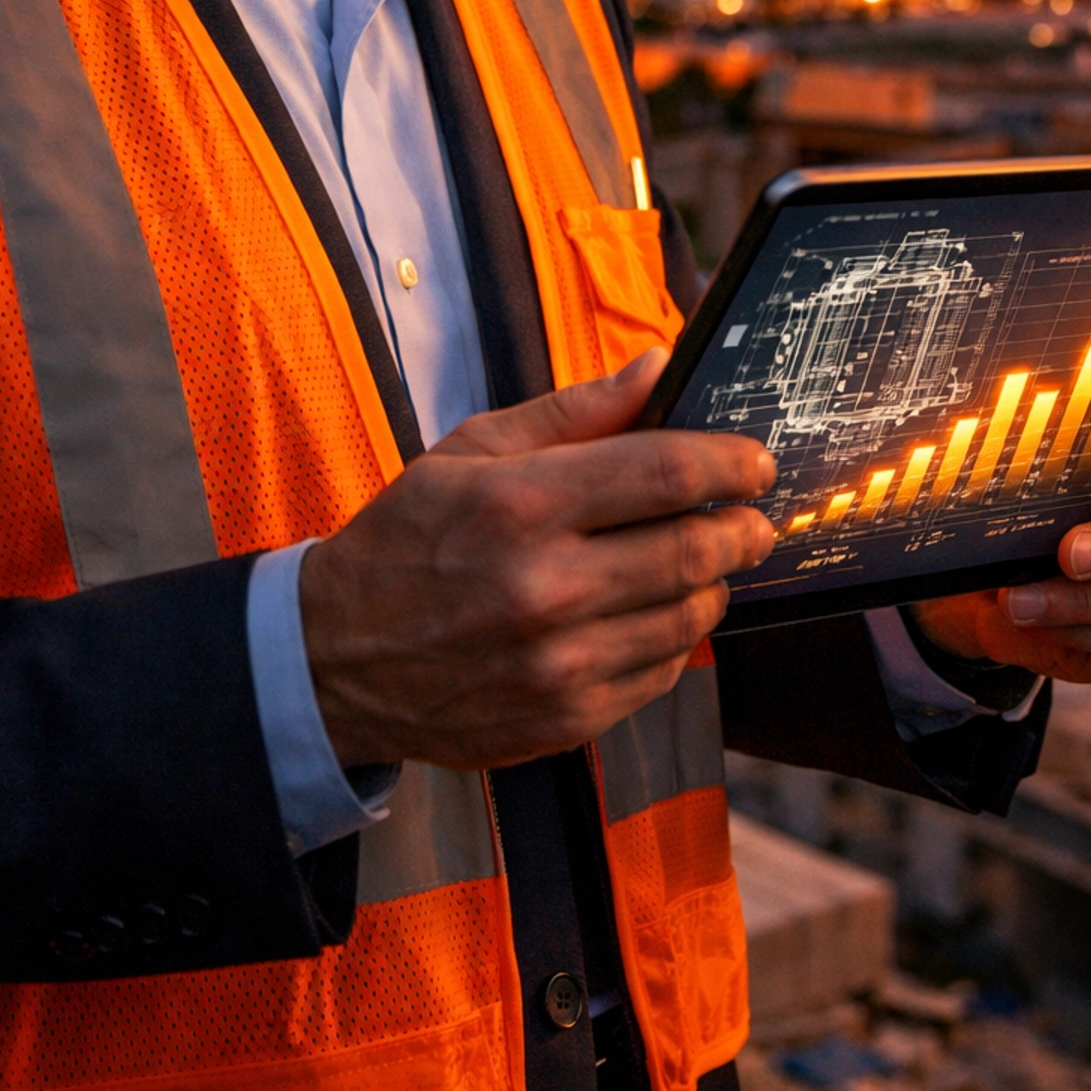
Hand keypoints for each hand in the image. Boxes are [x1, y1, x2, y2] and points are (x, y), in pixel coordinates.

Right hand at [298, 351, 775, 769]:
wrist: (335, 659)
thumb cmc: (409, 539)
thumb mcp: (473, 450)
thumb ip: (575, 411)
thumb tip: (656, 369)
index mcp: (521, 504)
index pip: (665, 473)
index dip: (729, 463)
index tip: (754, 462)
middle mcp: (544, 587)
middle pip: (692, 550)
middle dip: (743, 528)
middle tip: (753, 516)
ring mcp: (558, 664)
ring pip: (688, 618)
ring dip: (711, 584)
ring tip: (702, 562)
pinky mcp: (564, 721)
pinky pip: (659, 674)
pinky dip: (673, 640)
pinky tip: (654, 615)